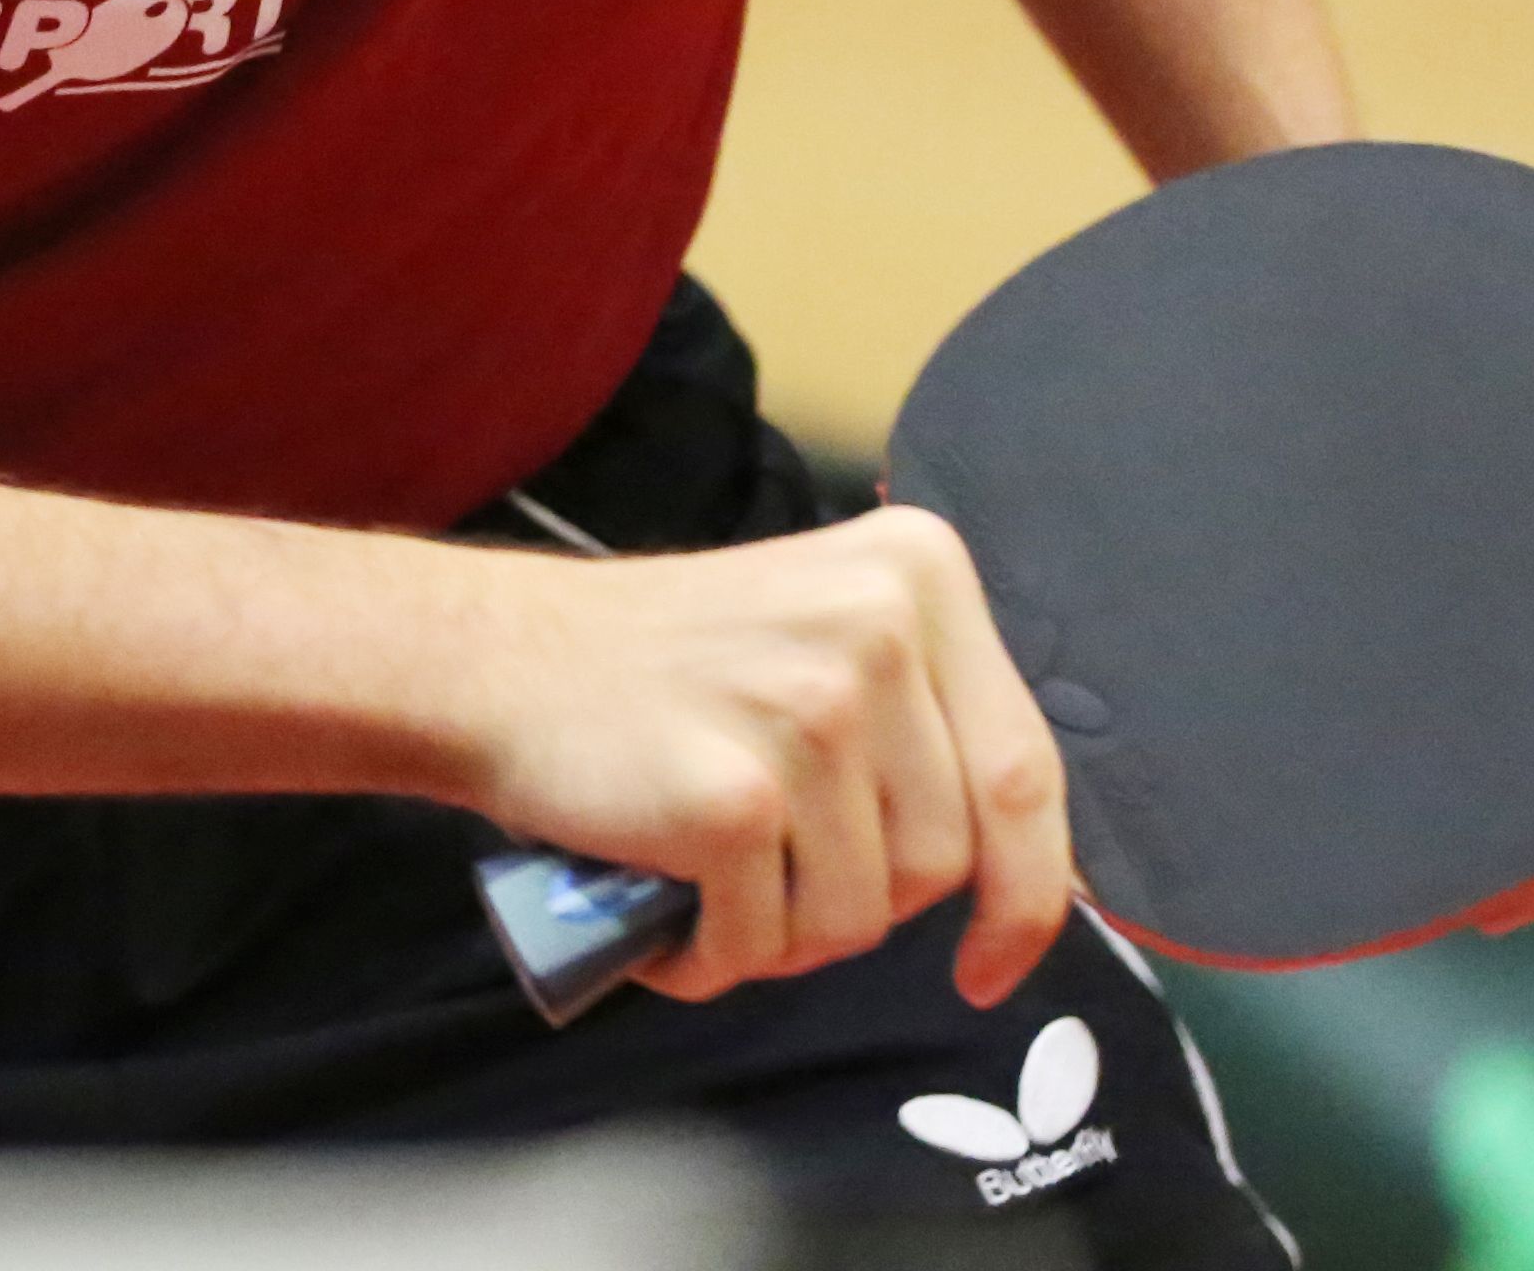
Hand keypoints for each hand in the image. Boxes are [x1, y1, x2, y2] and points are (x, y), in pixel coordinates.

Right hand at [458, 506, 1071, 1008]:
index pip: (1026, 771)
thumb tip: (1030, 861)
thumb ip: (927, 712)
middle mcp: (877, 626)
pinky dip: (710, 955)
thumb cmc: (667, 664)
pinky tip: (665, 902)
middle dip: (865, 899)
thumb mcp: (827, 628)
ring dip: (784, 929)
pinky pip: (764, 944)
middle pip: (945, 859)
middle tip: (773, 861)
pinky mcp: (732, 797)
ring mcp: (807, 710)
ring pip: (860, 918)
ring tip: (713, 871)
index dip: (1028, 895)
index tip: (993, 961)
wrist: (503, 657)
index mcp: (918, 571)